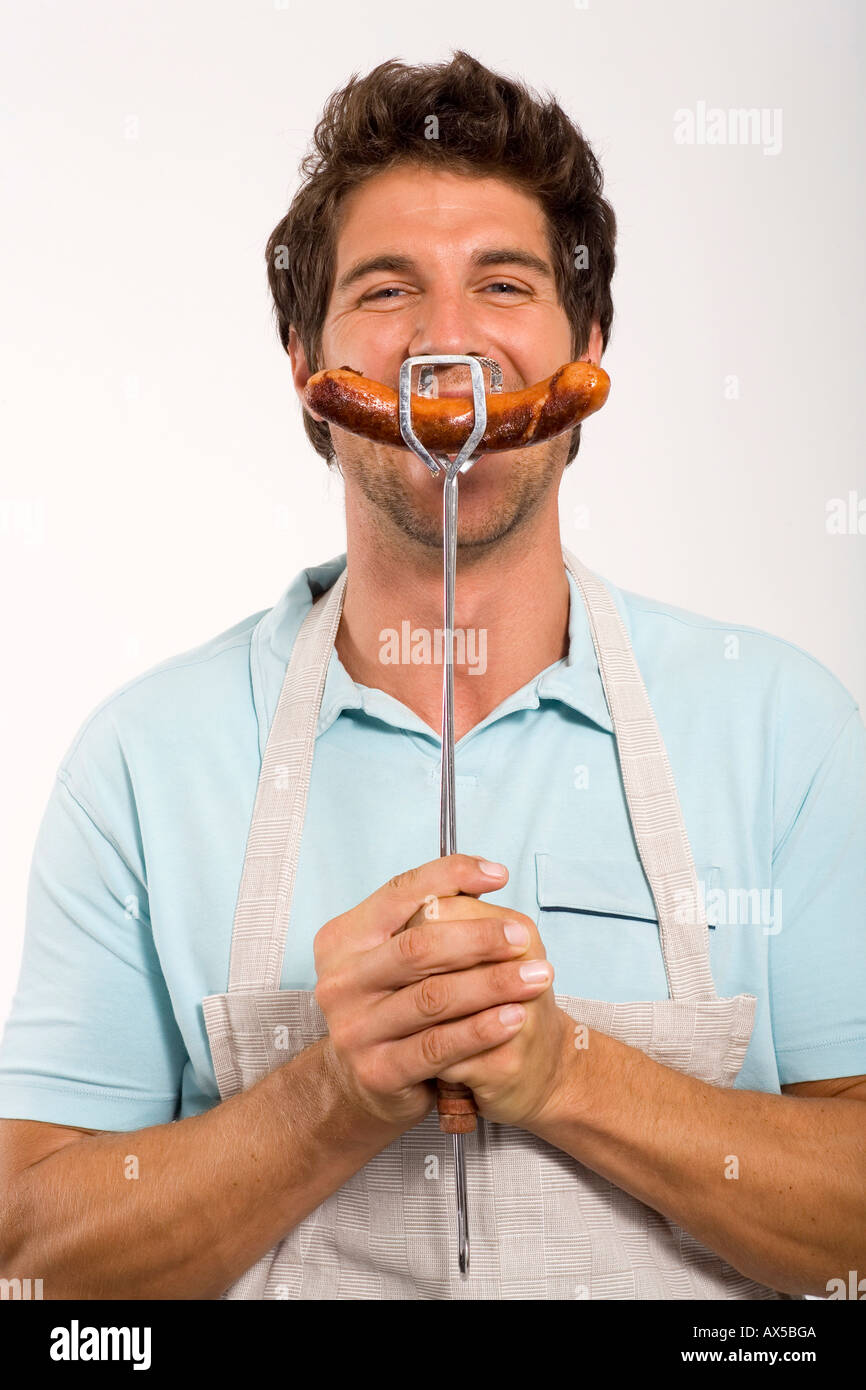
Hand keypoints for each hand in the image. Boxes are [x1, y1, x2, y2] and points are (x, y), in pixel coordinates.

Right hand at [313, 855, 555, 1135]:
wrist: (369, 1081)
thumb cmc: (397, 1003)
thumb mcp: (401, 955)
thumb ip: (432, 915)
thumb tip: (487, 875)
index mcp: (343, 939)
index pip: (399, 893)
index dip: (450, 876)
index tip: (498, 875)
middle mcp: (338, 981)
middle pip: (417, 946)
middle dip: (479, 938)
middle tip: (523, 936)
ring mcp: (353, 1029)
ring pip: (433, 997)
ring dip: (492, 984)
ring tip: (536, 978)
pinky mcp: (376, 1071)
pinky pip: (437, 1046)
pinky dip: (481, 1030)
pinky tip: (514, 1018)